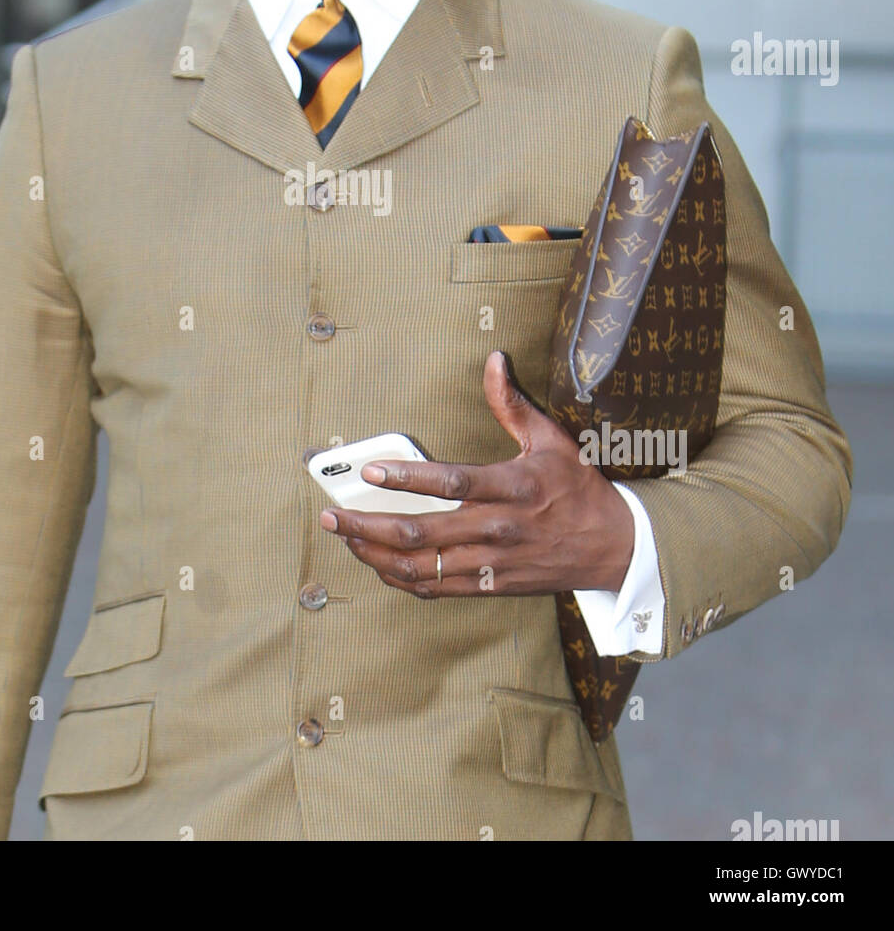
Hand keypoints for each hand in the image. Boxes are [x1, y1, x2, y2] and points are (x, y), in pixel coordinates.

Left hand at [320, 351, 634, 597]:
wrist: (615, 548)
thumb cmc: (579, 489)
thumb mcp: (553, 439)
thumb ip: (512, 403)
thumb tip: (493, 359)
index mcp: (513, 487)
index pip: (453, 483)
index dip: (409, 479)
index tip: (372, 471)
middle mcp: (498, 528)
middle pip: (422, 533)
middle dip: (369, 524)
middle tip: (332, 514)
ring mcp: (491, 562)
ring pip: (422, 566)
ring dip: (375, 554)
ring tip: (344, 535)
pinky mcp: (489, 585)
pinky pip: (436, 588)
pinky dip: (400, 578)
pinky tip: (376, 562)